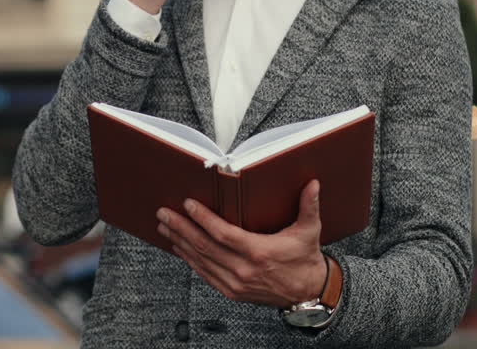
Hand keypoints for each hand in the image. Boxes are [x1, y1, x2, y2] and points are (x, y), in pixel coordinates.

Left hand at [156, 180, 325, 307]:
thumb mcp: (309, 230)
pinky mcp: (231, 292)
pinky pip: (204, 274)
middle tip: (163, 213)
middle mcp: (243, 270)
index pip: (223, 234)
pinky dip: (189, 259)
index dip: (202, 219)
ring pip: (200, 261)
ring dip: (179, 242)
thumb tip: (313, 183)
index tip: (187, 204)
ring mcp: (235, 284)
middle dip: (180, 228)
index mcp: (259, 253)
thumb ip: (309, 206)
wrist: (307, 293)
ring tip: (164, 227)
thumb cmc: (305, 258)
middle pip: (204, 246)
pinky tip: (178, 247)